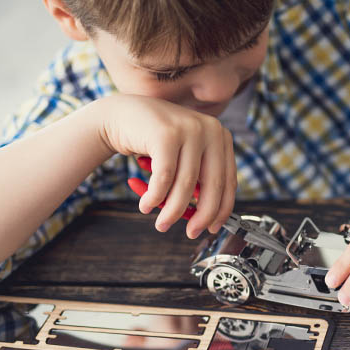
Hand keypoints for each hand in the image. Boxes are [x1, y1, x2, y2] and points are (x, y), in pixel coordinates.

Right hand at [95, 94, 236, 237]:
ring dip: (172, 210)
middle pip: (213, 185)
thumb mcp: (185, 157)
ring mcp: (189, 129)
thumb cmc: (154, 142)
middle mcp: (210, 129)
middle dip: (202, 215)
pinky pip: (164, 178)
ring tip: (161, 224)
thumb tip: (208, 218)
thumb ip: (199, 180)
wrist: (121, 115)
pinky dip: (155, 197)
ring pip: (186, 185)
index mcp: (221, 136)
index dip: (222, 209)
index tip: (212, 228)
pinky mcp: (166, 134)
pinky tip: (146, 205)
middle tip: (191, 233)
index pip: (228, 181)